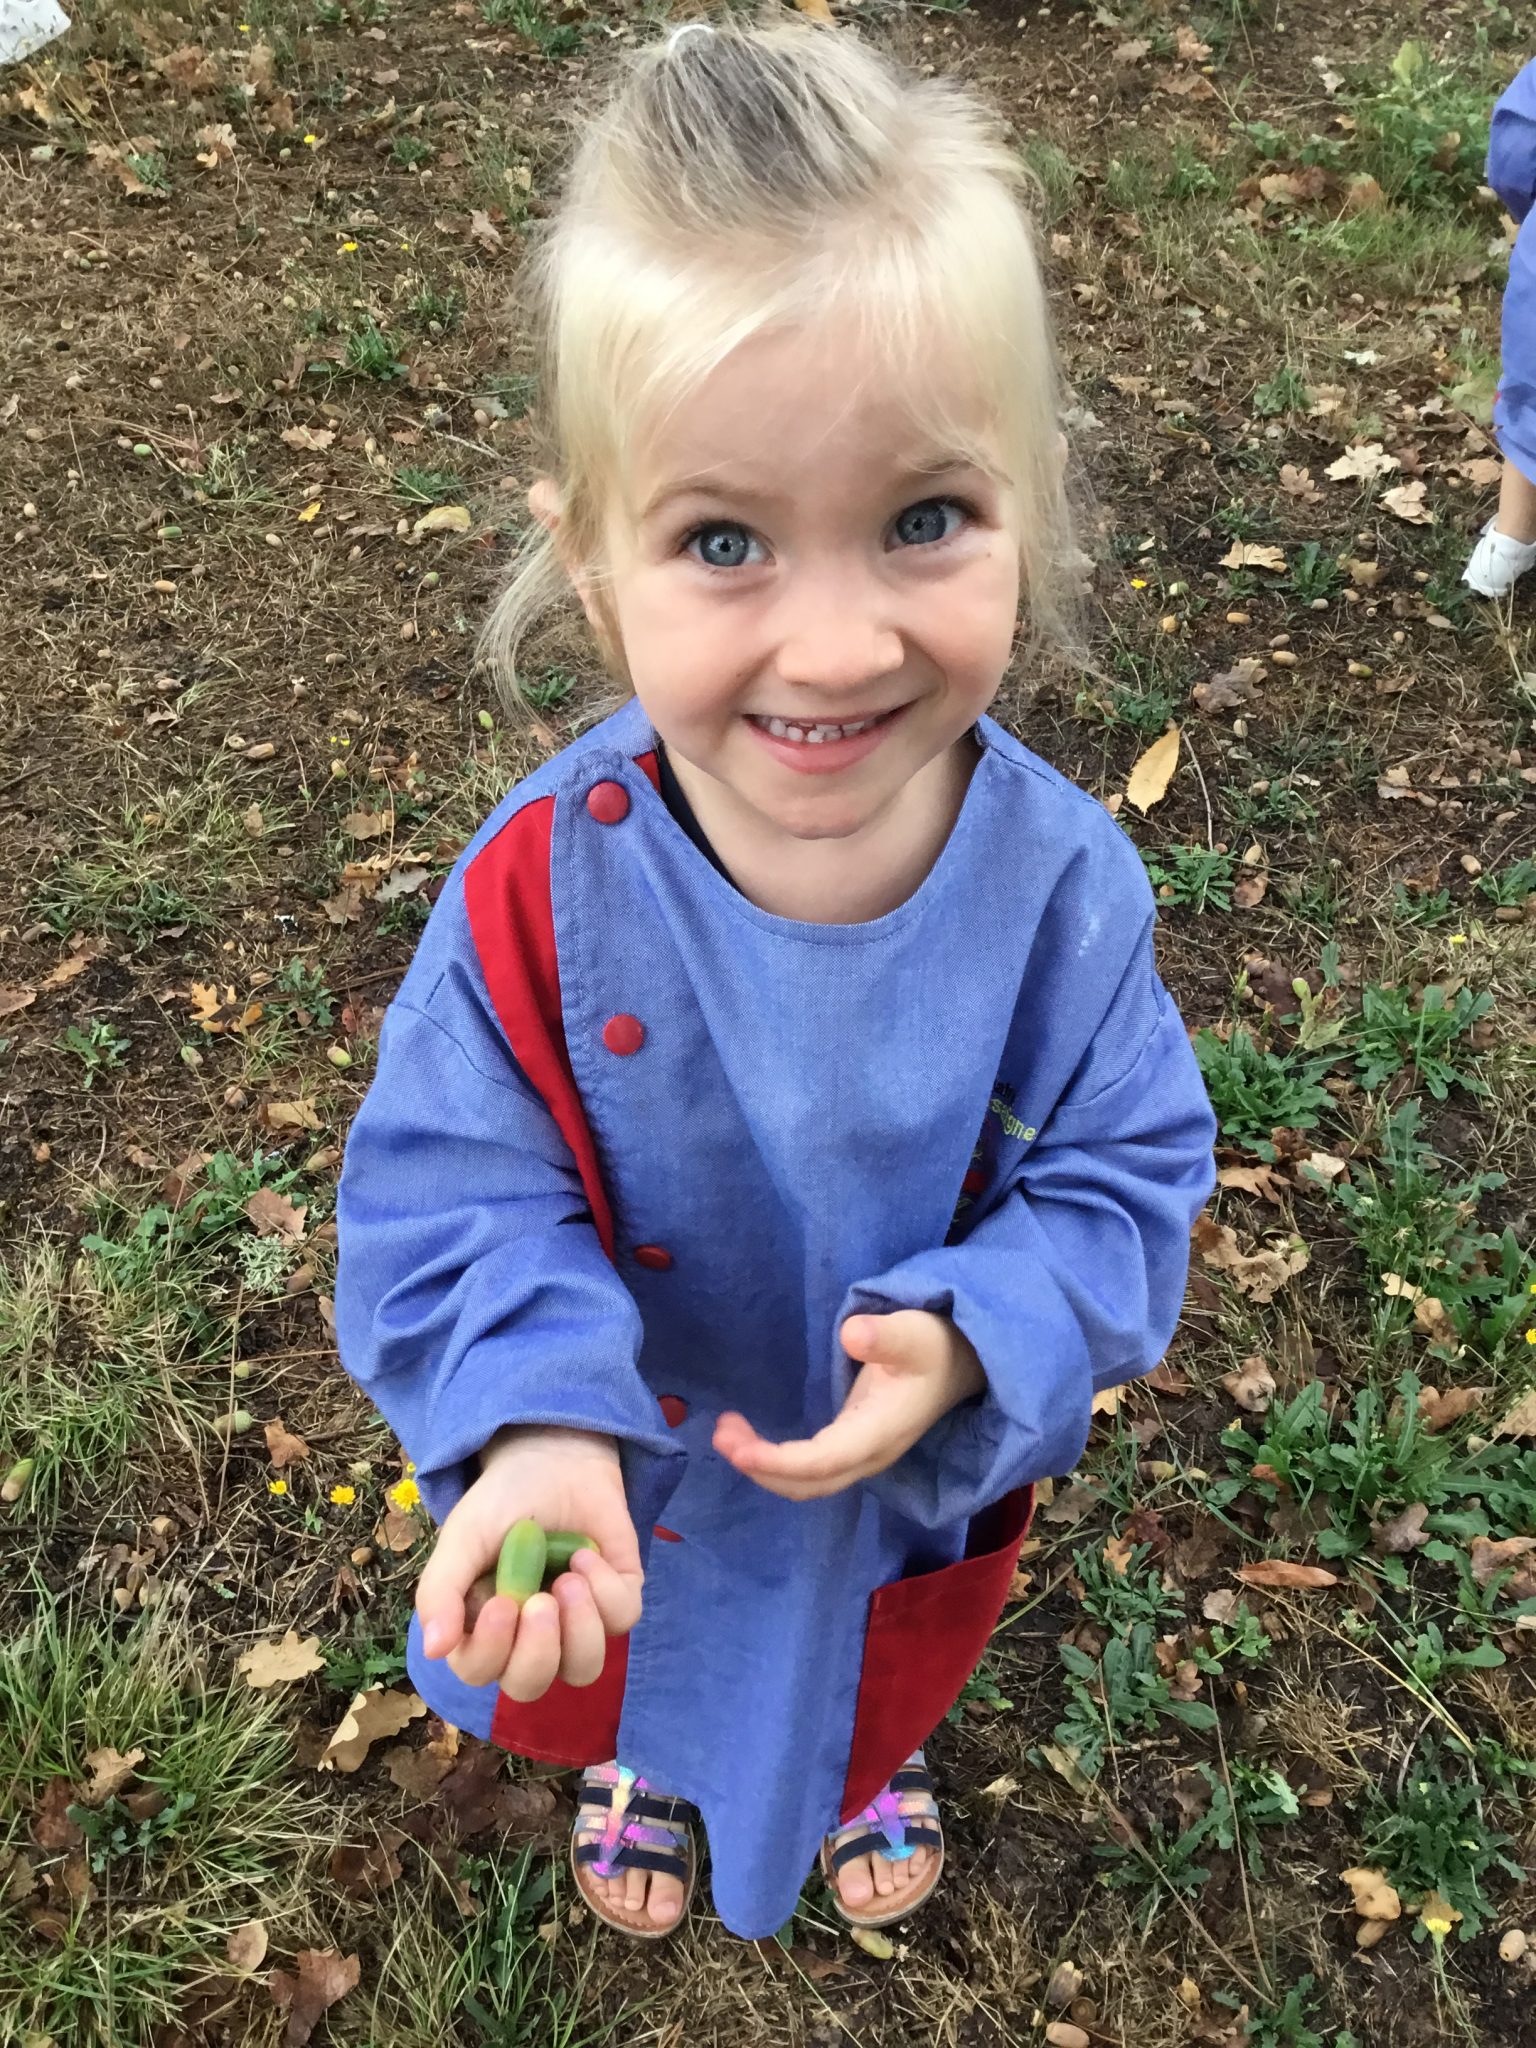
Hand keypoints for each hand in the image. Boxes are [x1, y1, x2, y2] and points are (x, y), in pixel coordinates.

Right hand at [415, 1427, 641, 1702]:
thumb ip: (441, 1591)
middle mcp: (528, 1639)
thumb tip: (433, 1650)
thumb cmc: (500, 1504)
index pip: (481, 1671)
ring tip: (571, 1579)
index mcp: (483, 1629)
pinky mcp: (617, 1600)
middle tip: (541, 1600)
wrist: (553, 1458)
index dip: (493, 1650)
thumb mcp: (462, 1538)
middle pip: (531, 1685)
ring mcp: (576, 1624)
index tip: (504, 1603)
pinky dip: (606, 1589)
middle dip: (538, 1652)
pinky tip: (586, 1555)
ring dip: (580, 1631)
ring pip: (583, 1669)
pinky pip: (621, 1620)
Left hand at [713, 1309, 985, 1501]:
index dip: (779, 1462)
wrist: (963, 1364)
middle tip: (721, 1434)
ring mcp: (861, 1454)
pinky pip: (809, 1469)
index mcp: (880, 1432)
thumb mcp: (916, 1333)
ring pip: (808, 1482)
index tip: (738, 1449)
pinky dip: (775, 1461)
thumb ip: (885, 1335)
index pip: (824, 1461)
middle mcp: (869, 1454)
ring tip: (726, 1432)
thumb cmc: (936, 1346)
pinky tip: (751, 1438)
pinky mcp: (853, 1446)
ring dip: (764, 1467)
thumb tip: (851, 1334)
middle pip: (809, 1483)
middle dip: (761, 1468)